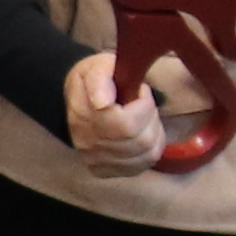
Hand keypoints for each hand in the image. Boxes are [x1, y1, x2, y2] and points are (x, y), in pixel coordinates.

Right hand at [60, 50, 168, 172]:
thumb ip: (100, 79)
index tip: (141, 92)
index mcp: (83, 115)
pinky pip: (140, 167)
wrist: (80, 97)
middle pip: (140, 142)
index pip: (126, 125)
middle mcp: (87, 142)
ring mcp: (95, 159)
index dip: (144, 107)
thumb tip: (103, 103)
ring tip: (146, 119)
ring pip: (145, 155)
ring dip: (155, 134)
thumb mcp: (97, 66)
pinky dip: (151, 151)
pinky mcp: (103, 170)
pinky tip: (144, 135)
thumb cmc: (97, 79)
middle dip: (152, 119)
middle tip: (146, 105)